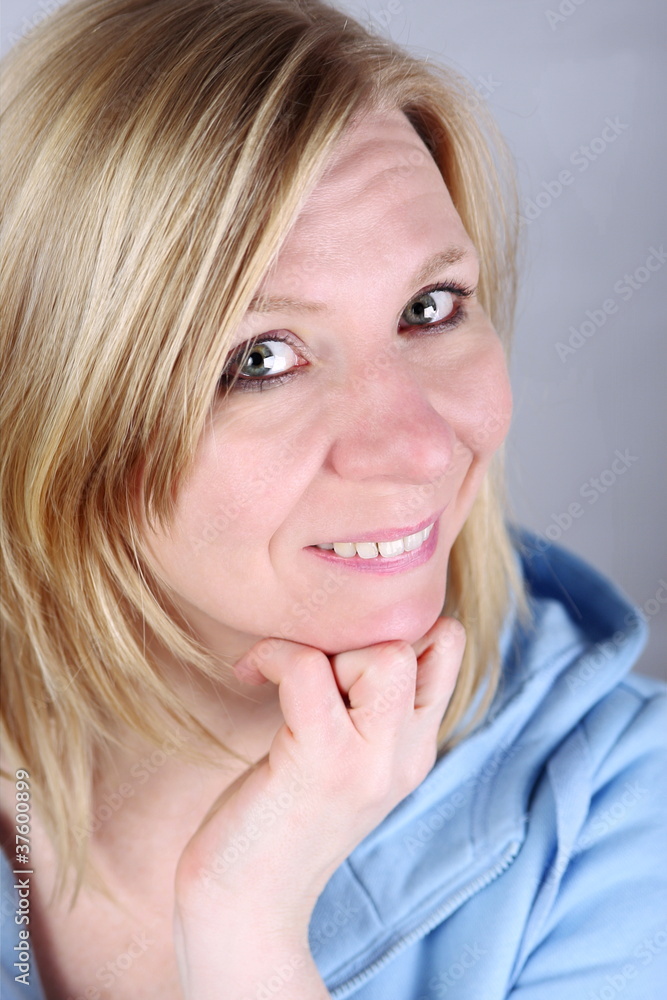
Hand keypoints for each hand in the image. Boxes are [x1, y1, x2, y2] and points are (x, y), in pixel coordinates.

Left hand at [173, 616, 465, 998]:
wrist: (245, 907)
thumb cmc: (277, 817)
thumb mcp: (341, 755)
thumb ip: (363, 704)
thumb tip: (345, 629)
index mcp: (416, 747)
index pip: (448, 647)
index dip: (396, 627)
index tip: (337, 650)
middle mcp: (408, 753)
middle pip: (432, 641)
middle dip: (364, 635)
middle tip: (312, 666)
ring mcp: (371, 760)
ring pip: (384, 654)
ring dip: (324, 647)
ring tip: (282, 675)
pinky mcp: (322, 762)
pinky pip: (308, 667)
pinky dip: (274, 655)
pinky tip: (250, 677)